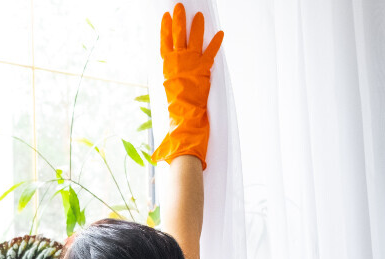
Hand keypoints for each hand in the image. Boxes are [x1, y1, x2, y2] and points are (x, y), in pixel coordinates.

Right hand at [151, 3, 223, 168]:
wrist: (184, 121)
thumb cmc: (175, 113)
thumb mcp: (169, 95)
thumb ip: (171, 84)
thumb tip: (171, 78)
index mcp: (167, 68)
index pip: (164, 43)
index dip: (164, 29)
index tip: (165, 16)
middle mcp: (177, 63)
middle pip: (177, 35)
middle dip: (178, 19)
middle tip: (179, 6)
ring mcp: (190, 65)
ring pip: (193, 39)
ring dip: (197, 26)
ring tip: (200, 15)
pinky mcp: (203, 70)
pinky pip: (211, 53)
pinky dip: (216, 43)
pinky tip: (220, 33)